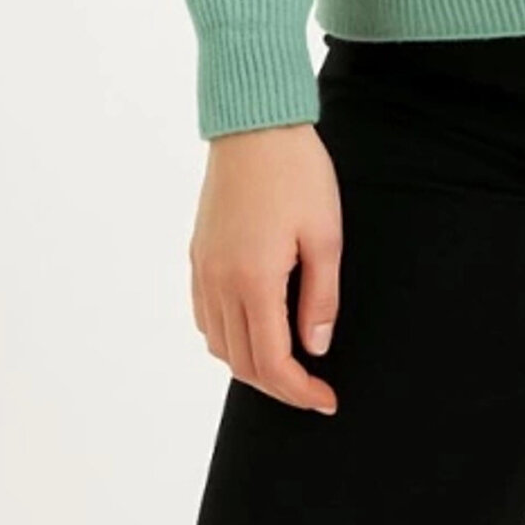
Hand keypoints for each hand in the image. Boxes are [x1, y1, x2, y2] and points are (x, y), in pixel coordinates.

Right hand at [190, 123, 342, 415]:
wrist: (254, 125)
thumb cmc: (296, 172)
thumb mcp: (325, 234)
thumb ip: (320, 297)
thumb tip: (316, 347)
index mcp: (254, 280)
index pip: (272, 363)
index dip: (299, 391)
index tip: (325, 399)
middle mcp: (220, 282)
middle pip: (241, 363)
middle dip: (278, 385)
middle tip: (312, 387)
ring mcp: (204, 268)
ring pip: (219, 344)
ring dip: (250, 364)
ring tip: (287, 361)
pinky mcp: (198, 254)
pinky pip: (206, 316)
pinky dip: (227, 336)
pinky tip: (253, 328)